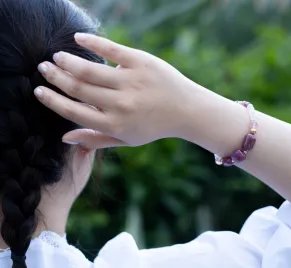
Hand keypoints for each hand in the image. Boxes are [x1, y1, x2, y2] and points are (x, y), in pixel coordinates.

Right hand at [35, 34, 195, 148]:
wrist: (185, 110)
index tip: (39, 91)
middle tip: (43, 68)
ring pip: (89, 69)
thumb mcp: (126, 139)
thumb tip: (64, 138)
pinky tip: (77, 38)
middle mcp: (120, 104)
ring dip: (67, 61)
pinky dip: (91, 41)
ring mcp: (131, 81)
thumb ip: (95, 139)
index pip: (73, 112)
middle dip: (55, 77)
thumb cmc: (152, 126)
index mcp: (114, 124)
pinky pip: (111, 48)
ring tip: (56, 57)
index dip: (52, 101)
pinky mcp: (141, 62)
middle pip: (78, 88)